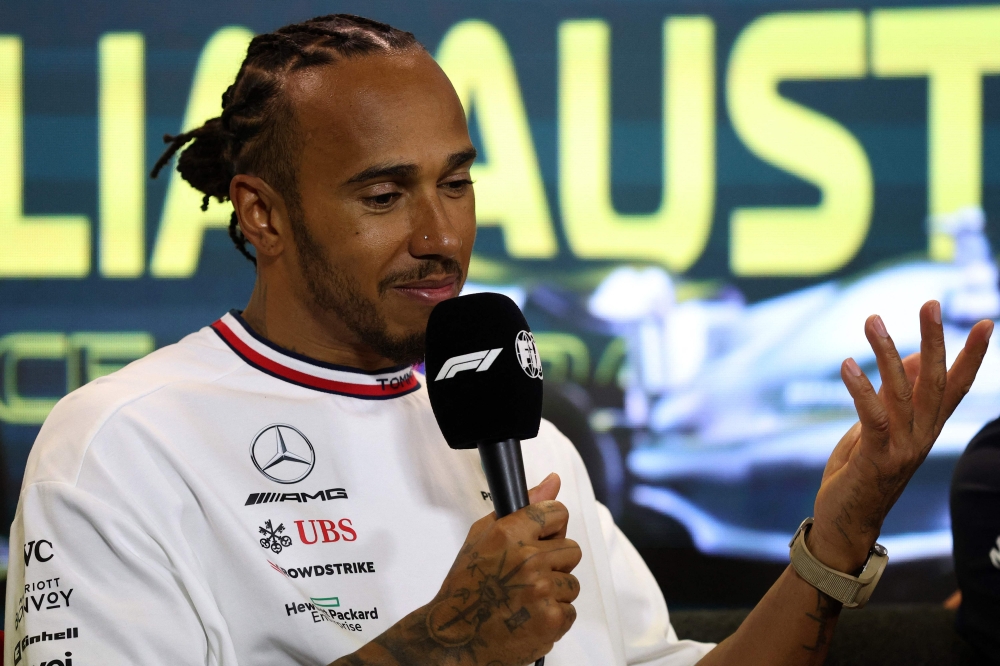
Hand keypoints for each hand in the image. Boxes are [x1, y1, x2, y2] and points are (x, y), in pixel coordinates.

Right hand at [424, 472, 579, 663]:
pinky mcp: (551, 620)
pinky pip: (570, 611)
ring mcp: (541, 590)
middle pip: (572, 549)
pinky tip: (530, 617)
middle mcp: (527, 559)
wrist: (456, 636)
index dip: (552, 526)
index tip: (543, 537)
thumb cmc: (467, 585)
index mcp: (509, 534)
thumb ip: (523, 506)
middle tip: (528, 576)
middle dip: (554, 562)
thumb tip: (553, 480)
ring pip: (572, 583)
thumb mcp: (484, 536)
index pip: (557, 512)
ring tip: (525, 599)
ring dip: (554, 592)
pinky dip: (553, 617)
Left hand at [810, 301, 992, 572]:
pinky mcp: (877, 457)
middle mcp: (922, 436)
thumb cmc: (861, 472)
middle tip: (929, 303)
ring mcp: (903, 448)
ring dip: (886, 353)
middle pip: (934, 382)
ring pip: (901, 392)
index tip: (985, 322)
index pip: (955, 386)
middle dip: (934, 341)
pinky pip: (873, 416)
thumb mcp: (879, 428)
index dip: (971, 356)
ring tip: (872, 320)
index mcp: (926, 428)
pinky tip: (847, 364)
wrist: (847, 522)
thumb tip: (906, 357)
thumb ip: (895, 396)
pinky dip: (860, 388)